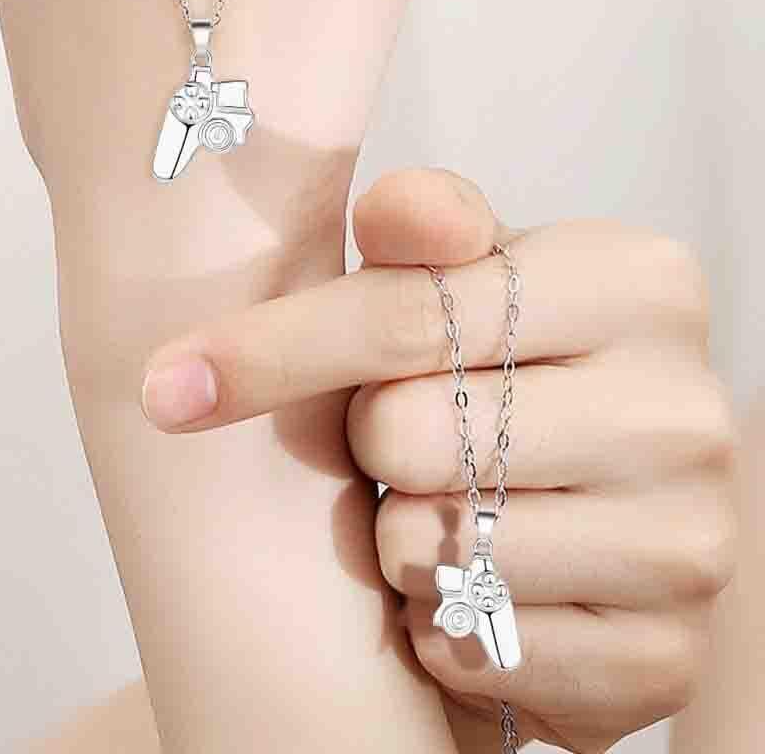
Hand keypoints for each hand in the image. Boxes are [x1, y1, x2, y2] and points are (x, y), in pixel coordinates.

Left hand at [142, 169, 736, 752]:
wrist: (599, 508)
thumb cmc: (514, 381)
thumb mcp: (479, 289)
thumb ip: (430, 238)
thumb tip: (393, 205)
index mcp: (640, 286)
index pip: (416, 313)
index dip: (279, 349)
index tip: (174, 384)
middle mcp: (685, 411)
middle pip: (414, 436)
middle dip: (374, 448)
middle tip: (402, 443)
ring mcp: (690, 543)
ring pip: (439, 555)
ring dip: (404, 544)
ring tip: (447, 518)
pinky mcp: (665, 657)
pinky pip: (482, 650)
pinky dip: (444, 628)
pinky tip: (476, 594)